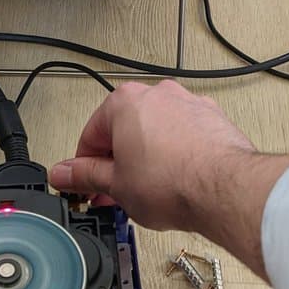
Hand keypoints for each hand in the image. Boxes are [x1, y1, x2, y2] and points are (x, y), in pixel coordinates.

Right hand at [49, 80, 288, 277]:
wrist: (225, 189)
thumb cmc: (173, 181)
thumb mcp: (115, 185)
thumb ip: (84, 176)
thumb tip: (63, 173)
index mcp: (125, 102)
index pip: (91, 136)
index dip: (84, 167)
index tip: (85, 186)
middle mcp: (158, 94)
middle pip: (124, 131)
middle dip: (117, 165)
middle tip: (114, 194)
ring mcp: (188, 104)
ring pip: (155, 132)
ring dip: (146, 159)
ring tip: (147, 193)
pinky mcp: (213, 120)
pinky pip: (183, 137)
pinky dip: (175, 155)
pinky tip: (175, 182)